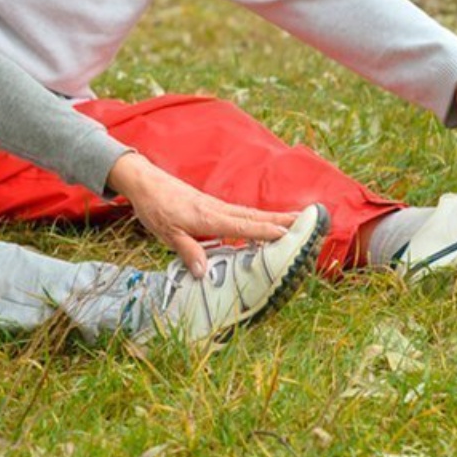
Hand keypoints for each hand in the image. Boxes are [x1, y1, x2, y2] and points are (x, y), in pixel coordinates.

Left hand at [106, 152, 299, 277]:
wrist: (145, 182)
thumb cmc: (155, 208)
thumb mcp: (166, 234)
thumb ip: (188, 251)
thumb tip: (205, 273)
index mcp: (209, 218)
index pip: (245, 227)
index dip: (269, 233)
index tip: (293, 236)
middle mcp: (218, 210)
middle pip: (256, 217)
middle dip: (284, 221)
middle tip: (311, 224)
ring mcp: (217, 206)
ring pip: (251, 214)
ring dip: (275, 218)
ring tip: (298, 221)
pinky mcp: (212, 205)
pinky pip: (241, 213)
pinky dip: (259, 217)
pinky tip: (265, 222)